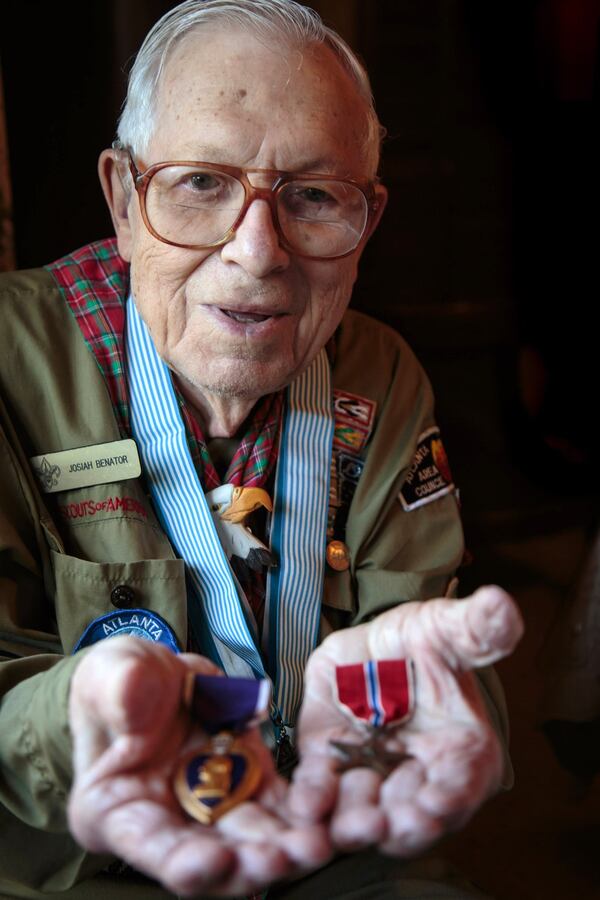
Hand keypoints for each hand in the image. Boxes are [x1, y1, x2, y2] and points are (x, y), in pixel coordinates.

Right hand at [68, 637, 329, 896]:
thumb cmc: (120, 680)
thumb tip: (131, 695)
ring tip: (315, 845)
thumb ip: (120, 686)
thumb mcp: (110, 672)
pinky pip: (283, 805)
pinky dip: (307, 814)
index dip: (180, 861)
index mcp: (118, 808)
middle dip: (247, 863)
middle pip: (210, 856)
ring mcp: (215, 806)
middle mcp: (170, 821)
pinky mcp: (253, 783)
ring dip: (285, 847)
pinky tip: (331, 820)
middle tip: (279, 858)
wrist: (157, 673)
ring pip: (253, 839)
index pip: (149, 845)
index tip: (210, 862)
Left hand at [288, 586, 522, 855]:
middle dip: (403, 825)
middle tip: (390, 826)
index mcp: (461, 752)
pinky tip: (308, 806)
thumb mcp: (444, 628)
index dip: (452, 799)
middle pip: (414, 813)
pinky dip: (314, 801)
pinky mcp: (329, 766)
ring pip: (365, 812)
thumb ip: (474, 627)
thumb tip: (502, 604)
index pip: (462, 784)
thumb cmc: (418, 640)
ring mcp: (372, 776)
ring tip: (351, 826)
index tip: (438, 807)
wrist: (367, 641)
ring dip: (357, 824)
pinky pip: (320, 790)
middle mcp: (419, 777)